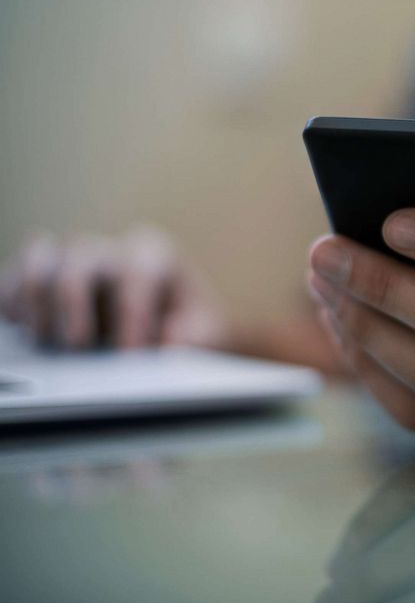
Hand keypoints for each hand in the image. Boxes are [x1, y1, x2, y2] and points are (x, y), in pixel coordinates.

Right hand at [0, 226, 226, 349]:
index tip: (129, 352)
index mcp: (153, 254)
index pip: (138, 274)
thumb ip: (196, 335)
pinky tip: (19, 326)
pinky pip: (13, 277)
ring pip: (40, 260)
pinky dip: (11, 300)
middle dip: (76, 302)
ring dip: (36, 298)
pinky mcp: (40, 279)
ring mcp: (71, 260)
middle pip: (81, 258)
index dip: (132, 314)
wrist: (172, 328)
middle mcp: (110, 250)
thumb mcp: (207, 332)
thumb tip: (170, 340)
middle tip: (79, 345)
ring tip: (45, 338)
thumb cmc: (190, 328)